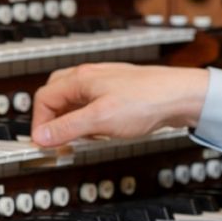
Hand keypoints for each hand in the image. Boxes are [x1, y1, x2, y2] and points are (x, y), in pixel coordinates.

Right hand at [31, 63, 209, 146]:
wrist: (181, 95)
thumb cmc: (146, 100)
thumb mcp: (100, 119)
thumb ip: (67, 127)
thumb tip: (40, 136)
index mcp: (80, 79)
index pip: (44, 98)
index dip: (40, 123)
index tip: (44, 143)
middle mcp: (90, 77)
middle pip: (56, 96)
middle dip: (53, 120)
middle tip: (58, 140)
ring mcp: (105, 83)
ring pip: (75, 101)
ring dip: (73, 121)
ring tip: (83, 138)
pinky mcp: (118, 93)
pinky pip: (93, 105)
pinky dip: (90, 120)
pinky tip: (102, 132)